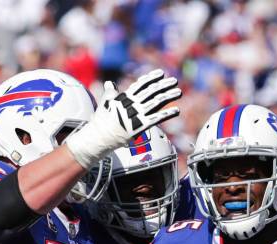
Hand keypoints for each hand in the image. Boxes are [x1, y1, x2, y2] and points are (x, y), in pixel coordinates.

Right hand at [66, 70, 180, 168]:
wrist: (98, 137)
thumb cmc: (101, 122)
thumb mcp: (104, 103)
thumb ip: (110, 93)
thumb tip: (109, 83)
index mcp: (124, 97)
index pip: (140, 85)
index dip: (151, 78)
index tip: (161, 73)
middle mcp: (131, 104)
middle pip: (151, 92)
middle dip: (164, 85)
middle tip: (174, 80)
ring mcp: (135, 115)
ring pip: (156, 103)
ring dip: (168, 96)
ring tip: (178, 92)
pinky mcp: (139, 126)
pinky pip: (156, 119)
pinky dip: (167, 114)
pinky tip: (176, 110)